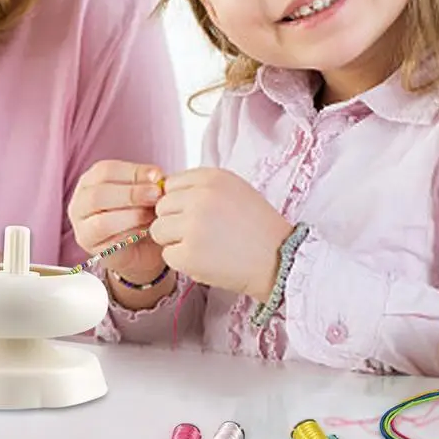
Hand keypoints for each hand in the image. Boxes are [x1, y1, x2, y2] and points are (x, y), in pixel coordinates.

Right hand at [67, 159, 166, 282]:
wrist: (142, 247)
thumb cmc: (141, 212)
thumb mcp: (145, 191)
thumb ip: (148, 182)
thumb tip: (156, 176)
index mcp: (90, 181)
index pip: (105, 171)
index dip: (132, 172)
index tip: (157, 176)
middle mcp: (80, 203)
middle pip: (98, 195)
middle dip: (131, 194)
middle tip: (156, 194)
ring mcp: (82, 229)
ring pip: (102, 222)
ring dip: (133, 216)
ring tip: (153, 214)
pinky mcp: (93, 250)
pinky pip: (111, 243)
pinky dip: (132, 235)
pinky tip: (147, 230)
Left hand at [150, 167, 292, 299]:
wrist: (280, 260)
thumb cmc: (256, 226)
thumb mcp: (233, 189)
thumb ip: (199, 187)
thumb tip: (162, 190)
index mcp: (211, 178)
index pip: (170, 184)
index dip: (179, 202)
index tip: (197, 214)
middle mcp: (200, 198)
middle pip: (161, 207)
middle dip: (174, 221)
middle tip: (200, 233)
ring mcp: (193, 226)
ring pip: (158, 230)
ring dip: (174, 241)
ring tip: (201, 246)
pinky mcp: (189, 254)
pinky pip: (167, 255)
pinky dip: (182, 261)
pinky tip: (204, 260)